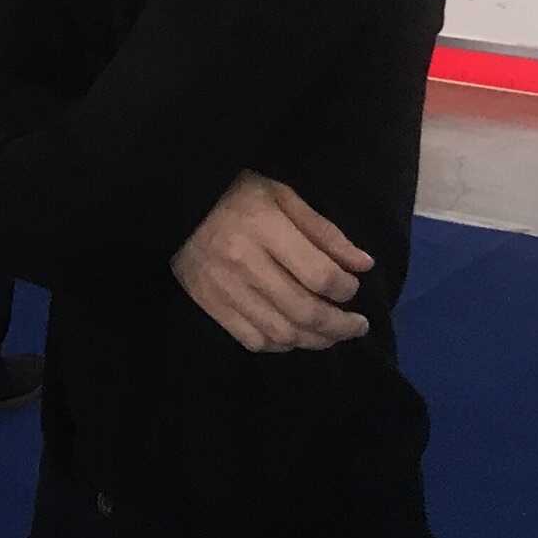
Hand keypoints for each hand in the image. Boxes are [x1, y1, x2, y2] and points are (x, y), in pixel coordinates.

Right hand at [171, 171, 373, 353]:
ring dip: (315, 340)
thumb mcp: (281, 196)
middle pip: (305, 312)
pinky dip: (280, 345)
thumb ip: (323, 231)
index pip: (320, 276)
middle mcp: (243, 262)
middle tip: (357, 326)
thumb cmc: (234, 193)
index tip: (353, 287)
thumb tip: (363, 265)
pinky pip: (254, 340)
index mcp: (263, 227)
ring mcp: (224, 288)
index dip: (347, 289)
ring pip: (282, 333)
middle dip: (341, 326)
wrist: (174, 202)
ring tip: (331, 334)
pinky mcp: (208, 303)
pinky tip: (293, 335)